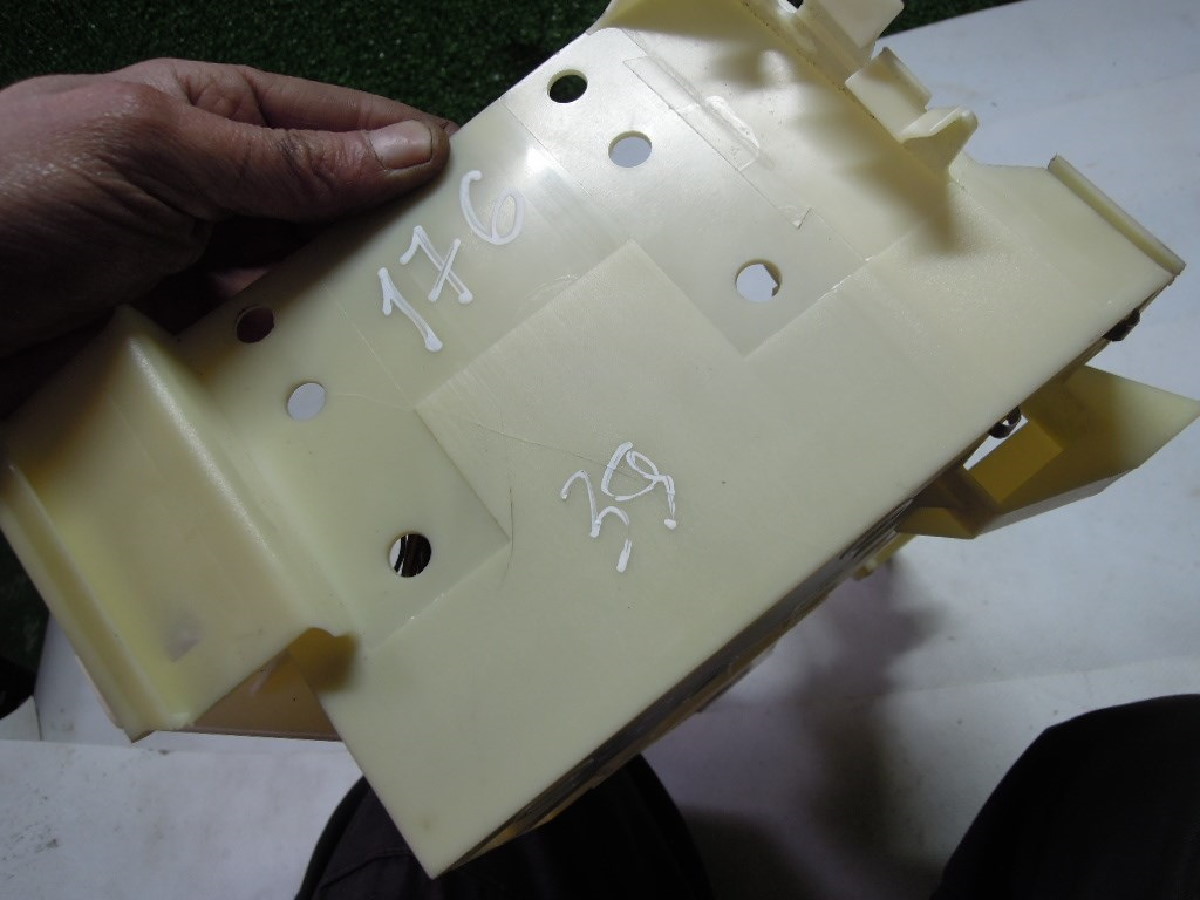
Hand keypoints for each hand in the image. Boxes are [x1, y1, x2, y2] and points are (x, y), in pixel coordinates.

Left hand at [0, 59, 454, 411]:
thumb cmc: (18, 192)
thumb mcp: (162, 150)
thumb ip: (289, 161)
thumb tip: (410, 151)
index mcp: (209, 113)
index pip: (337, 125)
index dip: (409, 148)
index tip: (484, 185)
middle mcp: (212, 189)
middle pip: (330, 209)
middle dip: (391, 235)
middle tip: (468, 271)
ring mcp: (196, 268)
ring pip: (301, 284)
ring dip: (347, 305)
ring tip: (418, 327)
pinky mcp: (179, 341)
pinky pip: (258, 345)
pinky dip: (294, 356)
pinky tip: (336, 370)